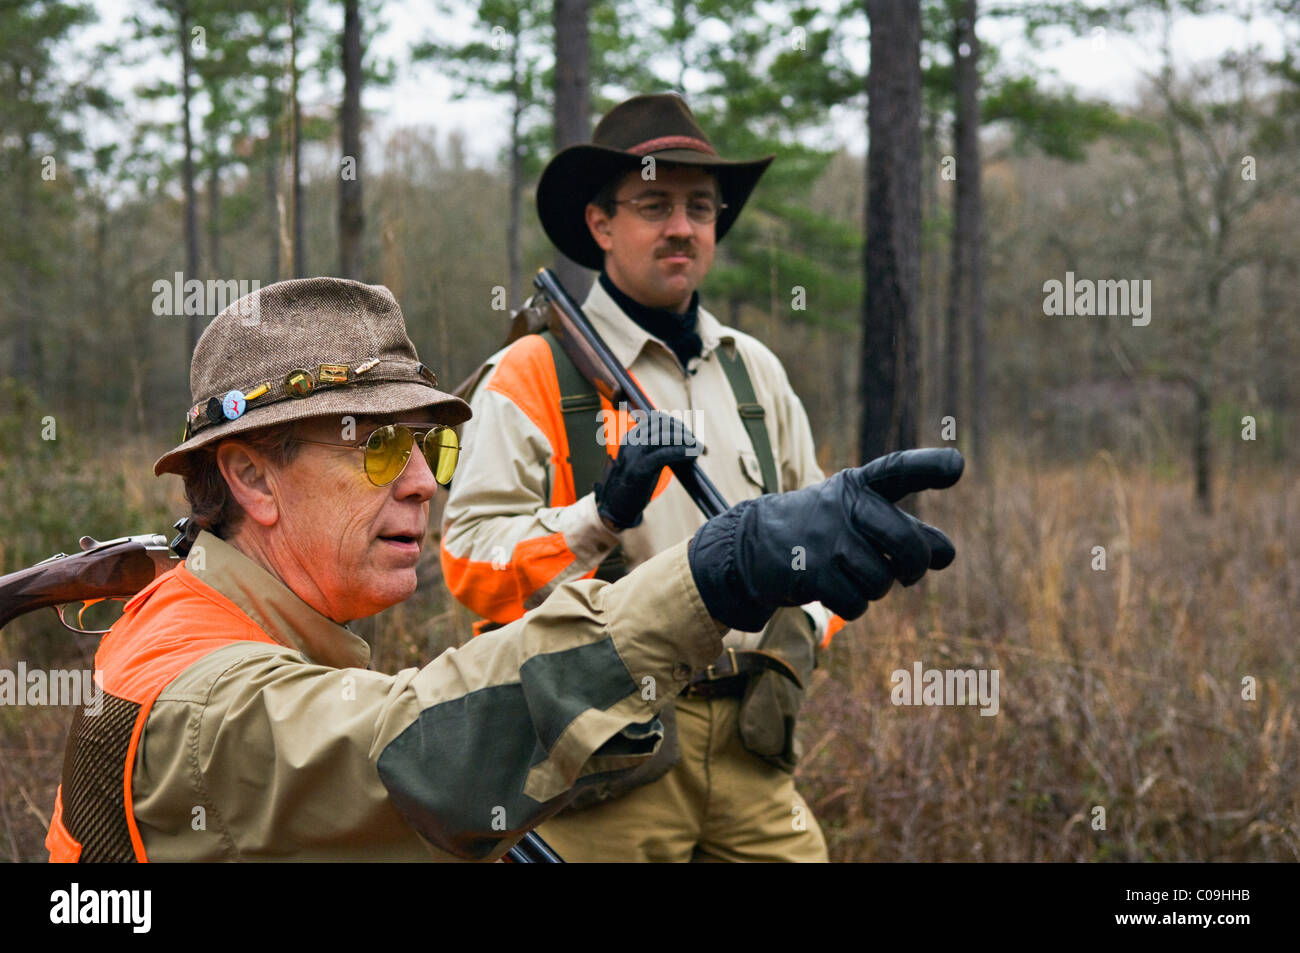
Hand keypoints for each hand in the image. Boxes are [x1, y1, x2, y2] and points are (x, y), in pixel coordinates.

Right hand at [594, 410, 699, 530]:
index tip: (690, 434)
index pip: (657, 419)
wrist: (617, 506)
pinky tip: (693, 455)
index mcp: (631, 438)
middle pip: (662, 425)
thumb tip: (682, 443)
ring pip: (664, 436)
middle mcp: (631, 442)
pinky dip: (682, 452)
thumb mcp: (643, 461)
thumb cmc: (633, 485)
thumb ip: (656, 450)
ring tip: (699, 448)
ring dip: (686, 440)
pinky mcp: (640, 469)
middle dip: (684, 432)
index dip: (677, 424)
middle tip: (698, 443)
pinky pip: (664, 454)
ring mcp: (634, 455)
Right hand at [688, 448, 963, 630]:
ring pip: (882, 582)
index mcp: (860, 485)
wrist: (755, 544)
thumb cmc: (824, 528)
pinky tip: (833, 589)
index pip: (898, 470)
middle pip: (908, 546)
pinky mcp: (810, 571)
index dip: (929, 467)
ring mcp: (826, 539)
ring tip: (851, 573)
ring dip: (874, 588)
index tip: (957, 466)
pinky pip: (856, 604)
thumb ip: (906, 530)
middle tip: (908, 574)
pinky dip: (852, 605)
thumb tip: (947, 554)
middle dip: (915, 567)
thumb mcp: (860, 516)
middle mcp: (844, 506)